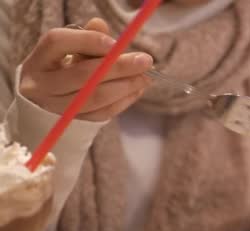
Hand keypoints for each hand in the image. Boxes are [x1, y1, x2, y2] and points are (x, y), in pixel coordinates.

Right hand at [19, 18, 152, 121]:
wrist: (48, 97)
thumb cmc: (64, 66)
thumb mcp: (70, 49)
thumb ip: (87, 37)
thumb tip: (101, 26)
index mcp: (39, 59)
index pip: (58, 43)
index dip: (88, 41)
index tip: (116, 43)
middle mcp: (41, 84)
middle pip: (83, 75)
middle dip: (119, 67)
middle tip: (145, 62)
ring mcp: (55, 107)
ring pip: (95, 98)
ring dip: (126, 87)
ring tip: (145, 78)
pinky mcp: (72, 121)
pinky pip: (102, 113)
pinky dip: (123, 101)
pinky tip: (137, 90)